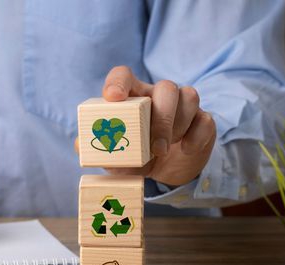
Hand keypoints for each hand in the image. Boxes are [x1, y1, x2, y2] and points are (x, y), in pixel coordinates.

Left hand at [99, 66, 215, 185]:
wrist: (167, 170)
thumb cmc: (137, 155)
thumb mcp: (117, 156)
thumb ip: (99, 150)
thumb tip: (79, 145)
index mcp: (133, 96)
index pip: (124, 75)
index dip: (118, 82)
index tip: (113, 98)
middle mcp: (159, 95)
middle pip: (165, 88)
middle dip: (162, 117)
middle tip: (155, 147)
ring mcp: (184, 106)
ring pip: (189, 97)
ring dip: (177, 125)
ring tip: (165, 149)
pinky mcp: (202, 121)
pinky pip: (205, 119)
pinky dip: (196, 136)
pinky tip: (186, 150)